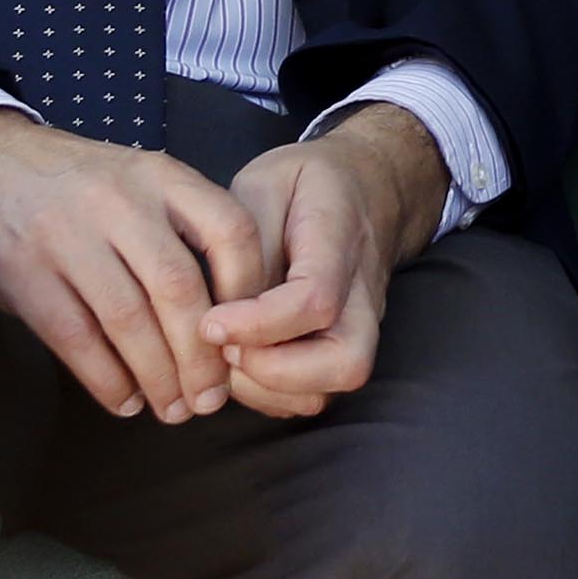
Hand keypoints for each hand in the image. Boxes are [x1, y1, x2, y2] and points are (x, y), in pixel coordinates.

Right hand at [0, 109, 266, 423]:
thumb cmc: (72, 184)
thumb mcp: (134, 180)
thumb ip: (178, 227)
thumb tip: (230, 313)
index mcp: (160, 175)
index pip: (232, 230)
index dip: (249, 291)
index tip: (248, 335)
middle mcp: (120, 201)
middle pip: (180, 289)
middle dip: (201, 356)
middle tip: (211, 400)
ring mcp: (67, 235)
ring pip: (129, 320)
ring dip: (157, 376)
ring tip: (172, 410)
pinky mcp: (22, 271)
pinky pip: (75, 337)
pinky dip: (106, 378)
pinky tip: (124, 401)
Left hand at [195, 103, 449, 418]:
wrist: (368, 186)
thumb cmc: (306, 185)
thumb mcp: (266, 185)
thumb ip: (243, 243)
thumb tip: (220, 307)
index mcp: (340, 240)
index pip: (316, 300)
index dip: (259, 323)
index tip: (209, 322)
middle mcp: (362, 295)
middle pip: (346, 363)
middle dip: (273, 373)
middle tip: (224, 347)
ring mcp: (360, 328)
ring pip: (328, 390)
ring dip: (264, 388)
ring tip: (224, 355)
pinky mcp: (343, 349)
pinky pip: (311, 394)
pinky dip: (267, 393)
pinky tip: (238, 361)